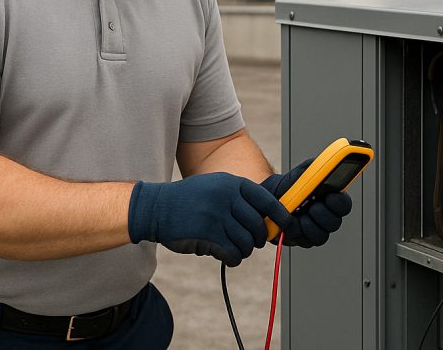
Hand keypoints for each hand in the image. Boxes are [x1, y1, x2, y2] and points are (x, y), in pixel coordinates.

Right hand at [128, 173, 291, 266]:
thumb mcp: (214, 186)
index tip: (287, 226)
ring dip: (245, 251)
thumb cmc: (188, 200)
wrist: (155, 207)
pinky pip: (233, 252)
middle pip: (258, 224)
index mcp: (232, 183)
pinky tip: (229, 258)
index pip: (266, 200)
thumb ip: (238, 197)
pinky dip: (234, 259)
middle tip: (254, 243)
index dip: (281, 215)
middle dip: (259, 238)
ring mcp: (218, 214)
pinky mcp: (208, 232)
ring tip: (237, 251)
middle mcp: (227, 196)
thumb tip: (267, 218)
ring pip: (247, 241)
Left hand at [260, 158, 353, 247]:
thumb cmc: (287, 186)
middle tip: (312, 206)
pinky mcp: (302, 240)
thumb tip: (328, 162)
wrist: (267, 198)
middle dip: (323, 214)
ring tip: (299, 214)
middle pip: (335, 223)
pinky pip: (305, 241)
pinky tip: (291, 220)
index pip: (344, 205)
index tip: (329, 195)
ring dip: (310, 224)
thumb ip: (316, 166)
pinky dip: (297, 230)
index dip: (339, 202)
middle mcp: (325, 217)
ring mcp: (315, 230)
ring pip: (321, 236)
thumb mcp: (302, 172)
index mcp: (330, 200)